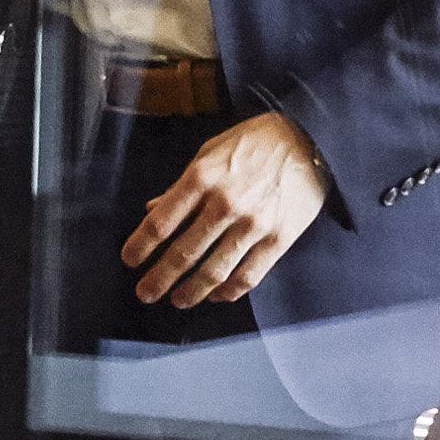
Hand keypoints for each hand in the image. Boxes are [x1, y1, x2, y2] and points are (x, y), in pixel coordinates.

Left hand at [124, 112, 331, 310]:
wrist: (309, 139)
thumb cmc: (255, 142)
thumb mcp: (210, 152)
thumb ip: (182, 185)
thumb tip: (153, 210)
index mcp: (202, 178)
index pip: (161, 222)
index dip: (141, 246)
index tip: (130, 260)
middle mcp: (225, 204)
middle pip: (183, 253)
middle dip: (159, 278)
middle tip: (146, 293)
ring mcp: (253, 224)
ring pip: (214, 271)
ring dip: (191, 292)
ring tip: (178, 300)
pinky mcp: (279, 239)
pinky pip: (249, 275)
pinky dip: (229, 291)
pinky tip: (217, 295)